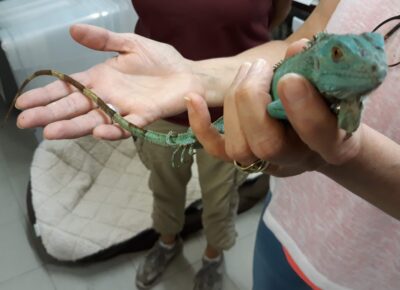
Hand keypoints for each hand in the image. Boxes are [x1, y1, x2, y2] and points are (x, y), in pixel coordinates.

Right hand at [15, 24, 202, 139]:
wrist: (187, 73)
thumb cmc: (160, 60)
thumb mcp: (129, 43)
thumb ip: (103, 40)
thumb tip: (73, 30)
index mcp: (101, 79)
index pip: (67, 88)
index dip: (46, 95)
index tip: (23, 103)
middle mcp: (108, 97)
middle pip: (74, 107)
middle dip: (50, 115)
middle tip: (26, 123)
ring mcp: (125, 108)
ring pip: (95, 119)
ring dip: (74, 127)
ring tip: (52, 133)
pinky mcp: (145, 115)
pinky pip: (127, 125)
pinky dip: (114, 129)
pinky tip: (99, 132)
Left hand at [186, 40, 362, 176]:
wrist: (317, 144)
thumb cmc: (330, 111)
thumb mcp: (337, 91)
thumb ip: (319, 71)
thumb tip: (298, 48)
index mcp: (331, 145)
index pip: (317, 135)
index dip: (302, 109)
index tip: (289, 78)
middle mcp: (294, 161)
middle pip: (265, 142)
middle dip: (253, 97)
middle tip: (260, 66)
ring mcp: (264, 163)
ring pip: (237, 144)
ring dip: (235, 100)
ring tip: (247, 71)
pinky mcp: (241, 159)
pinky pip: (216, 148)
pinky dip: (201, 125)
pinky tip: (194, 99)